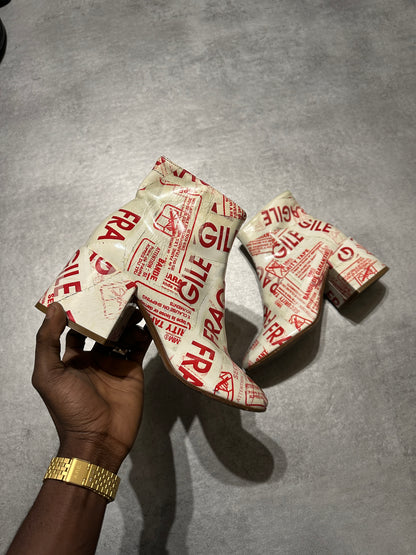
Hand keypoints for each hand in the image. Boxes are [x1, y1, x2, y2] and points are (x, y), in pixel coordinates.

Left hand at [32, 302, 151, 472]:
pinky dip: (144, 333)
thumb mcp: (49, 374)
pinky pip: (139, 347)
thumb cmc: (69, 409)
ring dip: (129, 319)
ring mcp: (115, 363)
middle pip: (103, 327)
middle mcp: (93, 357)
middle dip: (110, 310)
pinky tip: (149, 319)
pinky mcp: (133, 369)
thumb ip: (48, 341)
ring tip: (136, 300)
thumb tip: (56, 307)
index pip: (77, 326)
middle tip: (120, 289)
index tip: (91, 289)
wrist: (99, 440)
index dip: (83, 309)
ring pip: (123, 333)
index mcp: (71, 358)